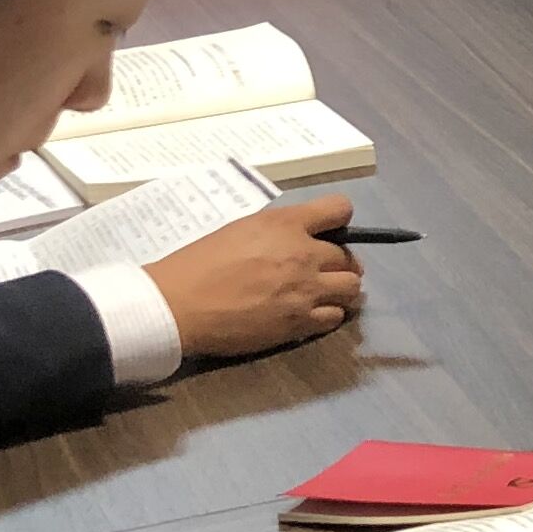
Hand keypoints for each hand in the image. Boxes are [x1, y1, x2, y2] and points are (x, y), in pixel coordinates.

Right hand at [146, 196, 364, 360]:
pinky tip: (312, 314)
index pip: (340, 209)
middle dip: (339, 263)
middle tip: (323, 272)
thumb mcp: (241, 229)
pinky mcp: (300, 323)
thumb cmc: (201, 262)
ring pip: (352, 289)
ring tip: (325, 295)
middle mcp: (305, 254)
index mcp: (287, 224)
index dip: (340, 220)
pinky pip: (335, 317)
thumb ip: (277, 231)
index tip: (330, 231)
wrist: (180, 305)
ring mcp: (306, 291)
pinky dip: (328, 315)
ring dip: (342, 290)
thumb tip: (296, 239)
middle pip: (349, 257)